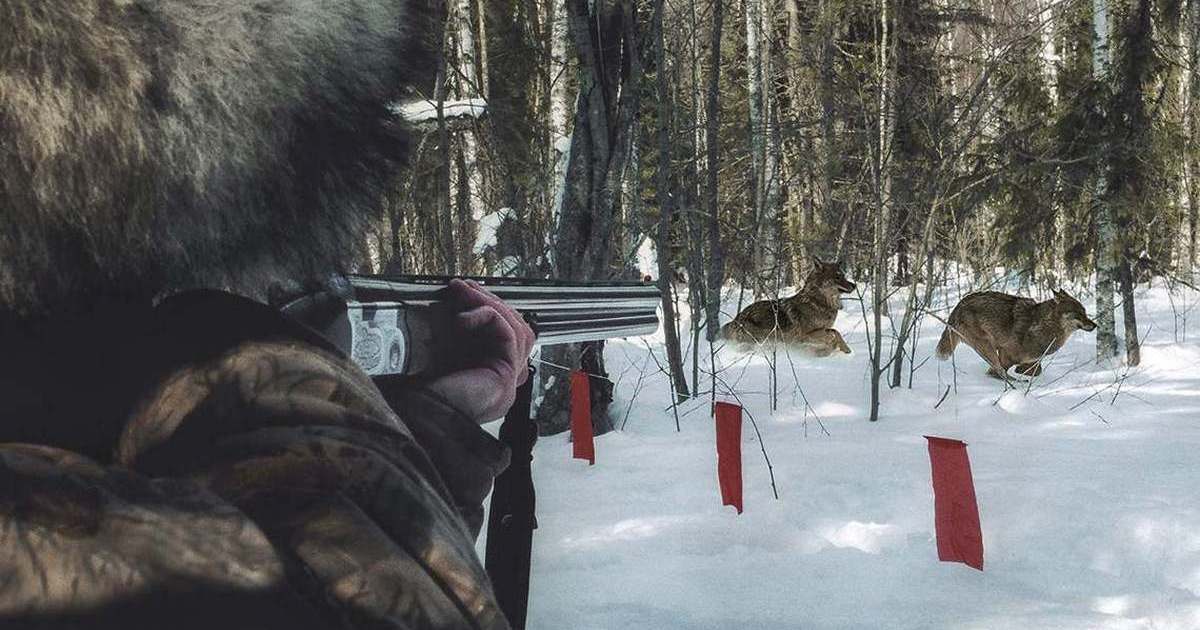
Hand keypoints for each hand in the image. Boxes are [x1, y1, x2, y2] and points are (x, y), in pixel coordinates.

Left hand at [420, 279, 535, 422]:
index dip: (488, 309)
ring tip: (465, 290)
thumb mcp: (436, 352)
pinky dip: (488, 316)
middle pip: (517, 331)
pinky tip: (462, 317)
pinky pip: (509, 334)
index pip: (504, 337)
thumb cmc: (417, 392)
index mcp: (486, 379)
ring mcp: (508, 382)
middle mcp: (502, 382)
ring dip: (491, 304)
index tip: (462, 291)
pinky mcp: (507, 376)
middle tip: (464, 286)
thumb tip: (445, 299)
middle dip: (491, 302)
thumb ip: (446, 333)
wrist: (416, 418)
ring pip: (519, 330)